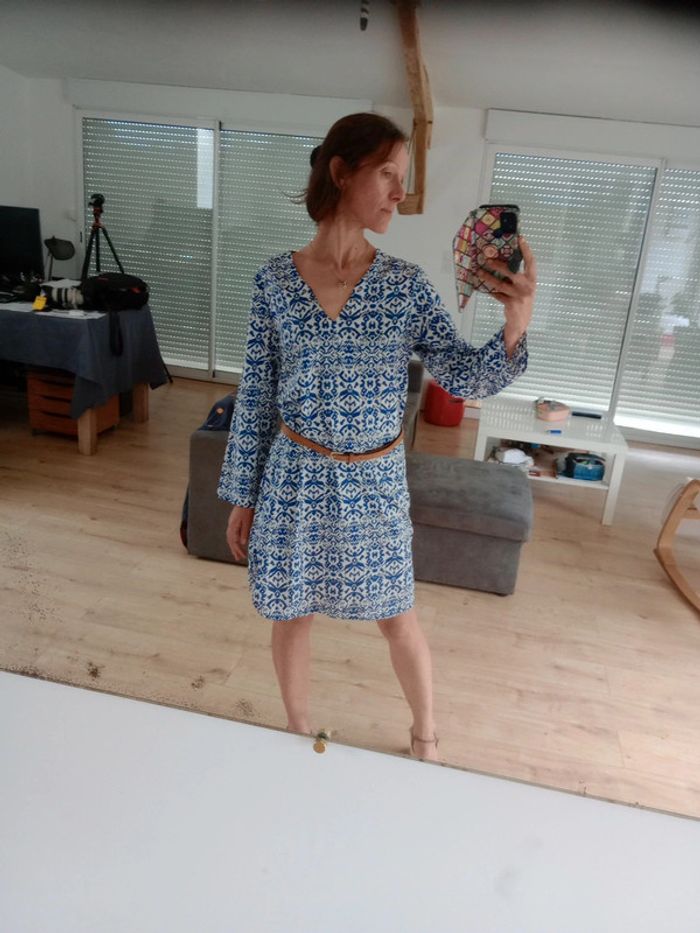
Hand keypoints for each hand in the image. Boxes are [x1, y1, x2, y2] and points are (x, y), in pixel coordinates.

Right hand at [227, 505, 253, 560]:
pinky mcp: (233, 522)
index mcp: (233, 527)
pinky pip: (232, 534)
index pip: (234, 542)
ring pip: (230, 538)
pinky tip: (237, 542)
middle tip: (238, 558)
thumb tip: (242, 544)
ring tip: (237, 553)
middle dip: (234, 550)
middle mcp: (230, 526)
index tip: (242, 557)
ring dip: (233, 546)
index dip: (238, 550)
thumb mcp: (248, 522)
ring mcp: (231, 524)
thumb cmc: (247, 510)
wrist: (244, 499)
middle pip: (230, 541)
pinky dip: (234, 540)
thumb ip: (245, 532)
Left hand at [476, 235, 536, 353]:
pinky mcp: (510, 303)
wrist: (522, 321)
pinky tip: (482, 286)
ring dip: (488, 278)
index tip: (520, 238)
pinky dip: (489, 291)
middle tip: (487, 258)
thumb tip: (503, 260)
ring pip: (500, 284)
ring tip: (479, 272)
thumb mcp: (524, 286)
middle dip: (498, 265)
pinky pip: (497, 295)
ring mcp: (519, 295)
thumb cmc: (522, 299)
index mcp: (532, 279)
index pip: (531, 262)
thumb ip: (518, 275)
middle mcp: (527, 286)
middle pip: (511, 272)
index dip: (526, 249)